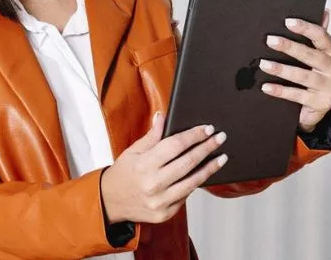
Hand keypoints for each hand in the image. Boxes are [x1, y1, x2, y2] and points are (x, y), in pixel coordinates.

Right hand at [100, 112, 227, 223]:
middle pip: (188, 162)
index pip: (175, 145)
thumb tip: (162, 116)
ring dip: (210, 168)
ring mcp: (159, 201)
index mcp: (144, 165)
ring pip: (192, 182)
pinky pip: (186, 196)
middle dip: (207, 148)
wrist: (109, 202)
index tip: (207, 128)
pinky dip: (195, 184)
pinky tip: (204, 173)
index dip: (193, 135)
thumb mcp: (133, 151)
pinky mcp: (164, 213)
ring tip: (221, 157)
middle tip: (220, 138)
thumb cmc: (123, 173)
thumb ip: (151, 136)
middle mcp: (152, 184)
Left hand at [258, 8, 330, 132]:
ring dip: (282, 69)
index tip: (288, 22)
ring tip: (264, 64)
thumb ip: (318, 36)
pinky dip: (280, 91)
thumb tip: (324, 11)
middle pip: (311, 56)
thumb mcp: (318, 56)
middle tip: (270, 40)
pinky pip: (297, 95)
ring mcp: (330, 87)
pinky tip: (266, 87)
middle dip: (290, 47)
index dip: (306, 29)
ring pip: (303, 76)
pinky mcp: (321, 103)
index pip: (322, 37)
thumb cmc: (316, 78)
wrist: (317, 109)